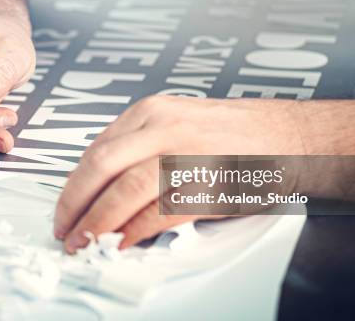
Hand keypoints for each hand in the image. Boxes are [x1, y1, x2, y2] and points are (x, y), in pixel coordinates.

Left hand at [53, 95, 304, 252]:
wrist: (290, 137)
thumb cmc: (234, 133)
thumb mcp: (177, 121)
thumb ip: (139, 145)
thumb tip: (101, 181)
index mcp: (152, 111)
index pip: (96, 149)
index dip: (73, 185)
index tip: (65, 208)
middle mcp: (166, 128)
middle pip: (102, 167)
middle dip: (74, 205)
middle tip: (65, 229)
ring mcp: (188, 155)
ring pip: (125, 191)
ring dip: (98, 223)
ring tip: (85, 242)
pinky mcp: (209, 184)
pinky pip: (160, 213)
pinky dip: (135, 232)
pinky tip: (123, 243)